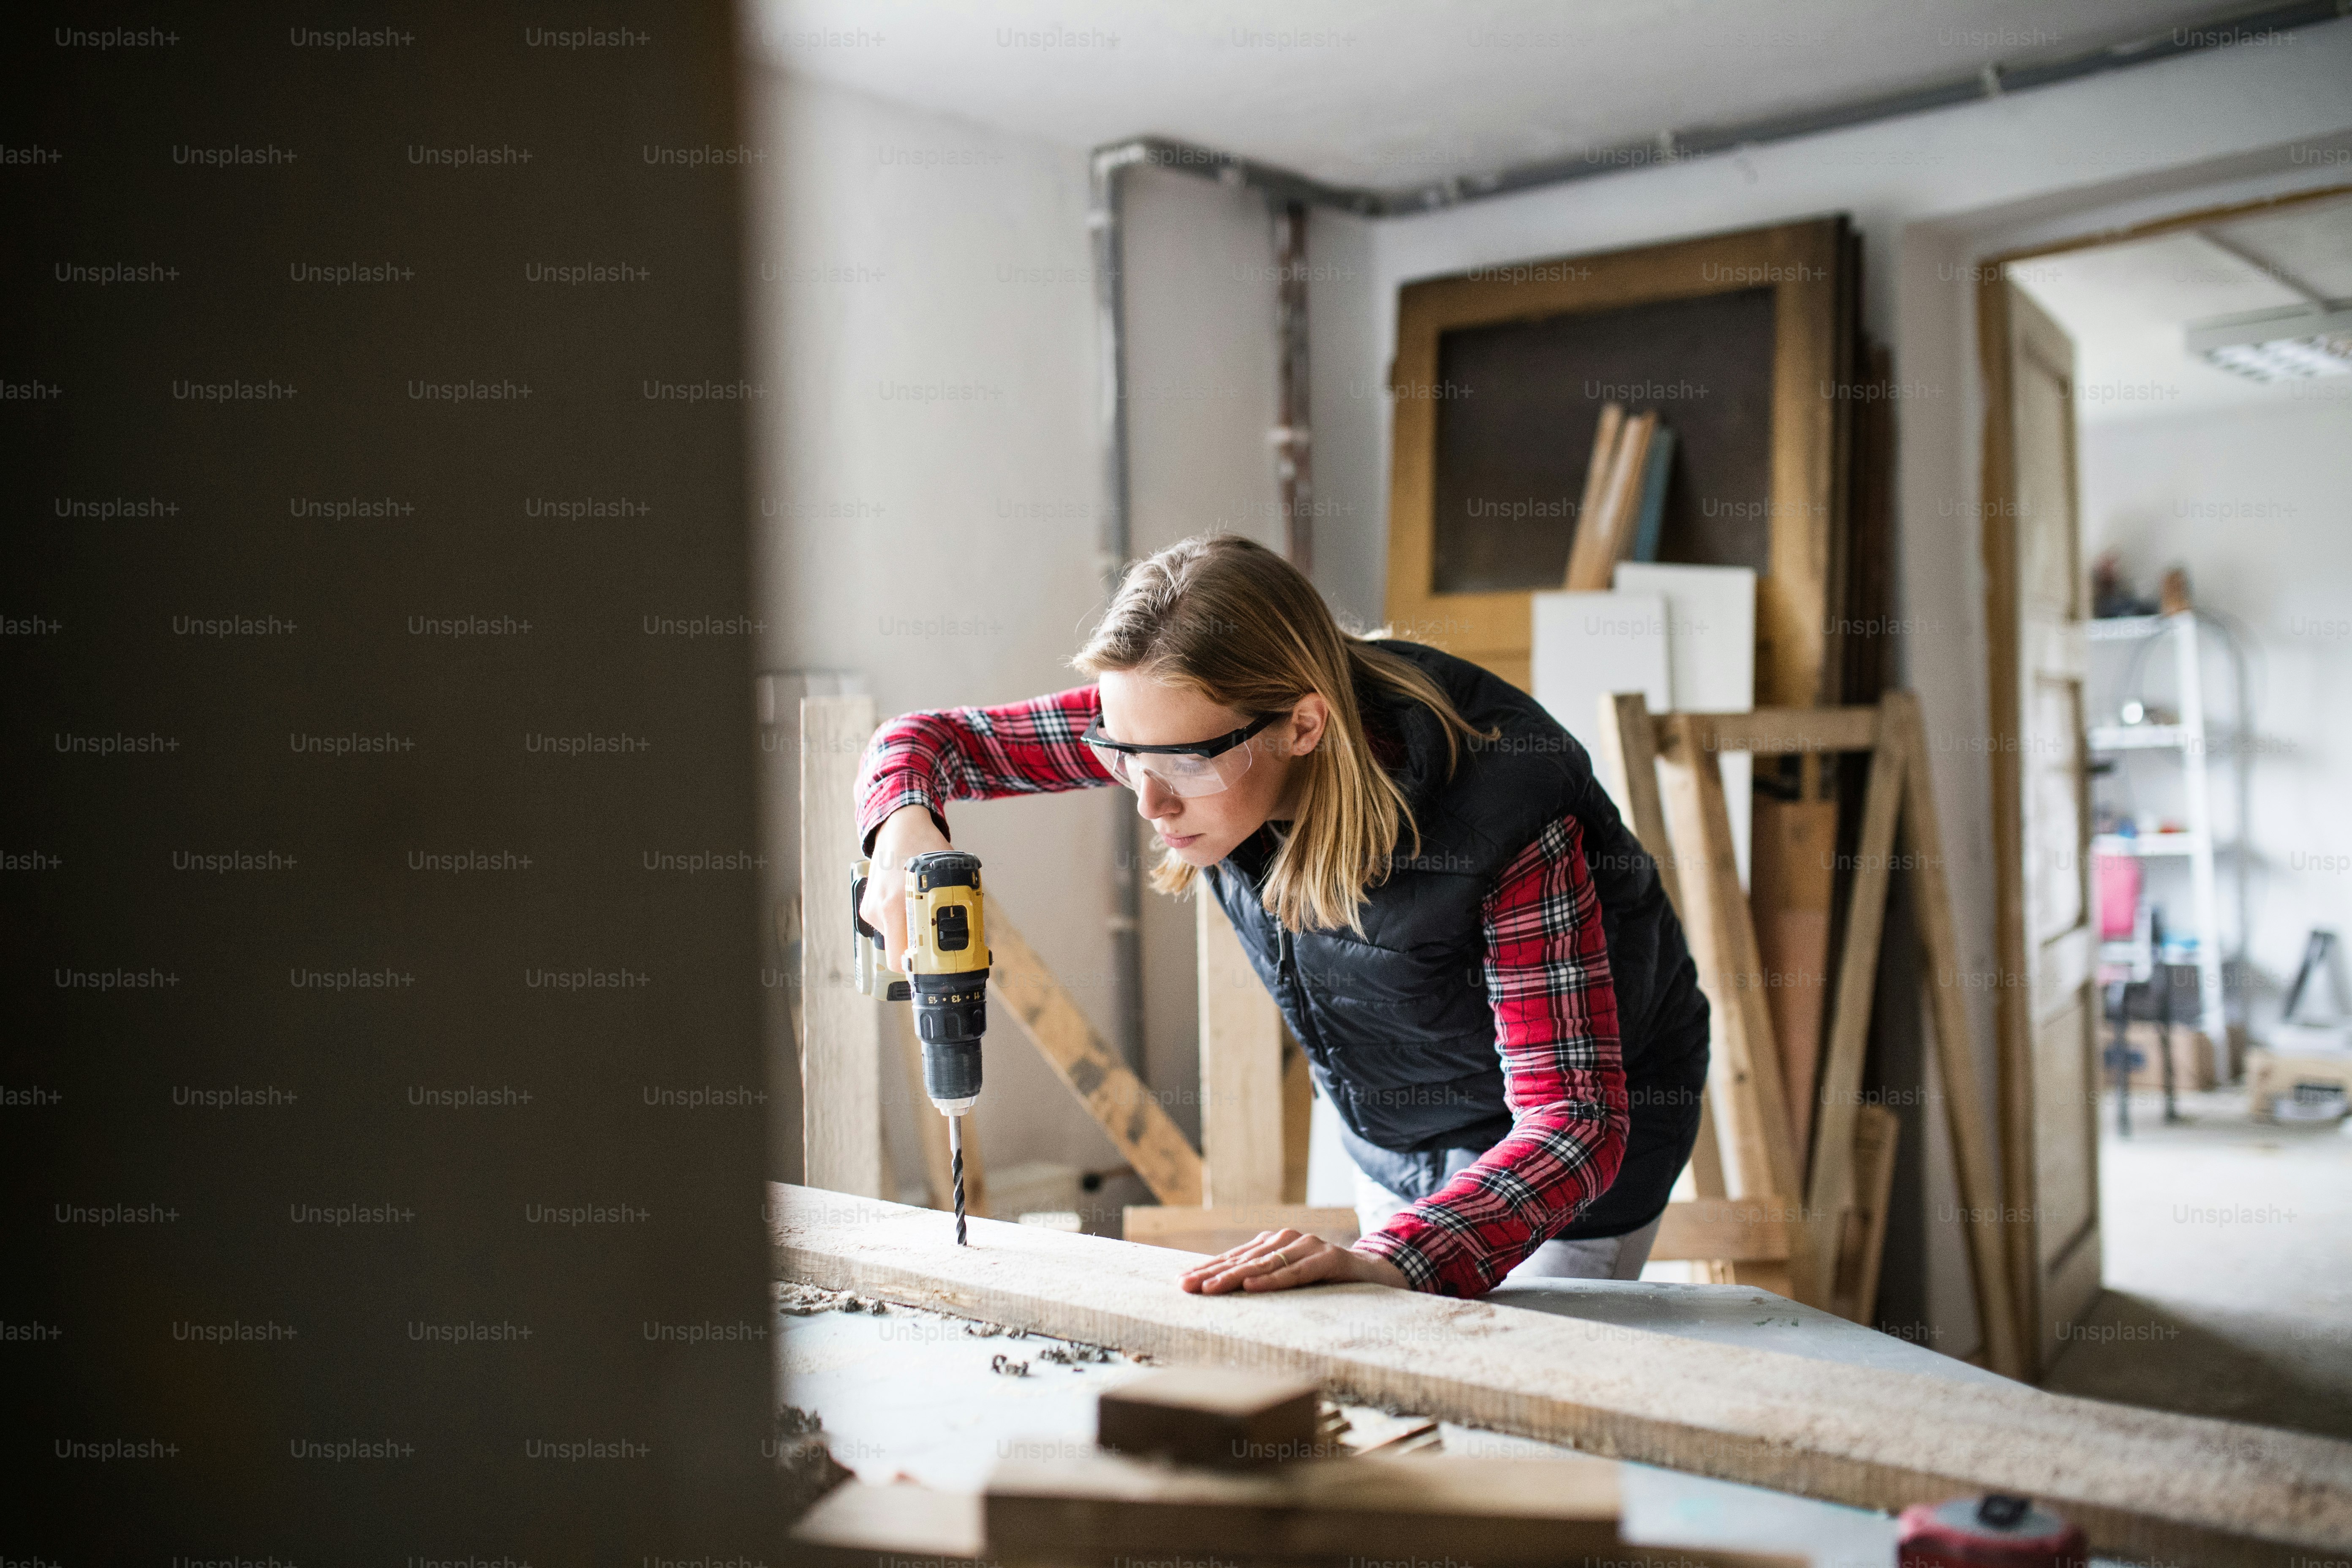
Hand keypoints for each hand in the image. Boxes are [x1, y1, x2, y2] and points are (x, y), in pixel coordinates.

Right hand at [861, 805, 949, 970]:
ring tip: (925, 911)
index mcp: (895, 905)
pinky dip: (902, 920)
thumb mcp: (949, 871)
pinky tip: (912, 903)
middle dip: (918, 949)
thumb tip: (976, 927)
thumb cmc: (923, 844)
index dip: (917, 968)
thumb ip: (957, 899)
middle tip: (938, 942)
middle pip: (899, 951)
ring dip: (911, 931)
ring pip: (895, 937)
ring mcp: (871, 908)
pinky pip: (888, 925)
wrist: (897, 825)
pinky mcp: (868, 905)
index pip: (899, 958)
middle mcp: (879, 909)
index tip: (934, 968)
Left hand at [1177, 1228, 1408, 1294]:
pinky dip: (1274, 1280)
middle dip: (1212, 1274)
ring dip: (1234, 1277)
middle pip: (1243, 1260)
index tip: (1181, 1283)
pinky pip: (1297, 1272)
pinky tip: (1252, 1286)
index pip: (1234, 1258)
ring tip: (1210, 1288)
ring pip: (1265, 1265)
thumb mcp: (1290, 1279)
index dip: (1207, 1269)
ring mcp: (1309, 1246)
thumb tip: (1220, 1290)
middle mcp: (1287, 1240)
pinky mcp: (1329, 1258)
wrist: (1375, 1273)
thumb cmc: (1326, 1280)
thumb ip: (1263, 1279)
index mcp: (1274, 1244)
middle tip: (1186, 1287)